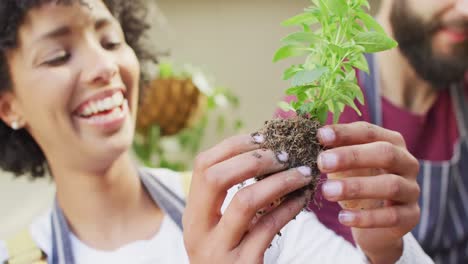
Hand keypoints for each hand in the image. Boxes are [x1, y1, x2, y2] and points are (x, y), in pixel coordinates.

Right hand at [183, 134, 312, 263]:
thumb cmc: (228, 256)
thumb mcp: (218, 228)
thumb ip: (229, 197)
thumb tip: (264, 151)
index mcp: (192, 214)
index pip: (202, 165)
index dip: (233, 145)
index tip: (262, 137)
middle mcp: (198, 230)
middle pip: (216, 177)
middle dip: (253, 158)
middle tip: (284, 154)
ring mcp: (218, 250)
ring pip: (246, 201)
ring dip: (279, 181)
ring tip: (303, 172)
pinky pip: (269, 227)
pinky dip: (289, 208)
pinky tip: (303, 198)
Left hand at [317, 122, 420, 263]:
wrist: (377, 223)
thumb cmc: (358, 182)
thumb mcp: (344, 165)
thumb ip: (333, 151)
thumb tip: (310, 137)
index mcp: (391, 142)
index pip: (369, 131)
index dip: (344, 133)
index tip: (320, 135)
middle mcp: (407, 162)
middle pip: (385, 153)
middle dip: (351, 156)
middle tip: (322, 162)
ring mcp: (412, 189)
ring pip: (390, 185)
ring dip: (356, 187)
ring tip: (326, 191)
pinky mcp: (411, 215)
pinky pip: (391, 216)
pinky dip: (365, 218)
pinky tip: (343, 218)